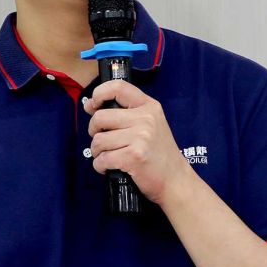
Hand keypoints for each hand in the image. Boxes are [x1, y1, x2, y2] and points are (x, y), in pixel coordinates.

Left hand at [83, 79, 194, 205]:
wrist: (175, 179)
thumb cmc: (159, 153)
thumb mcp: (151, 124)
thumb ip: (126, 113)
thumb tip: (90, 106)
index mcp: (149, 106)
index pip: (118, 87)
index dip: (98, 93)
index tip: (92, 105)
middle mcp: (145, 119)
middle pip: (100, 118)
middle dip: (94, 131)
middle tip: (103, 141)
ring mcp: (140, 138)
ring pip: (98, 140)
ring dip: (97, 152)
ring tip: (109, 156)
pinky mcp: (133, 157)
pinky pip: (102, 159)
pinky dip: (100, 166)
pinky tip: (109, 167)